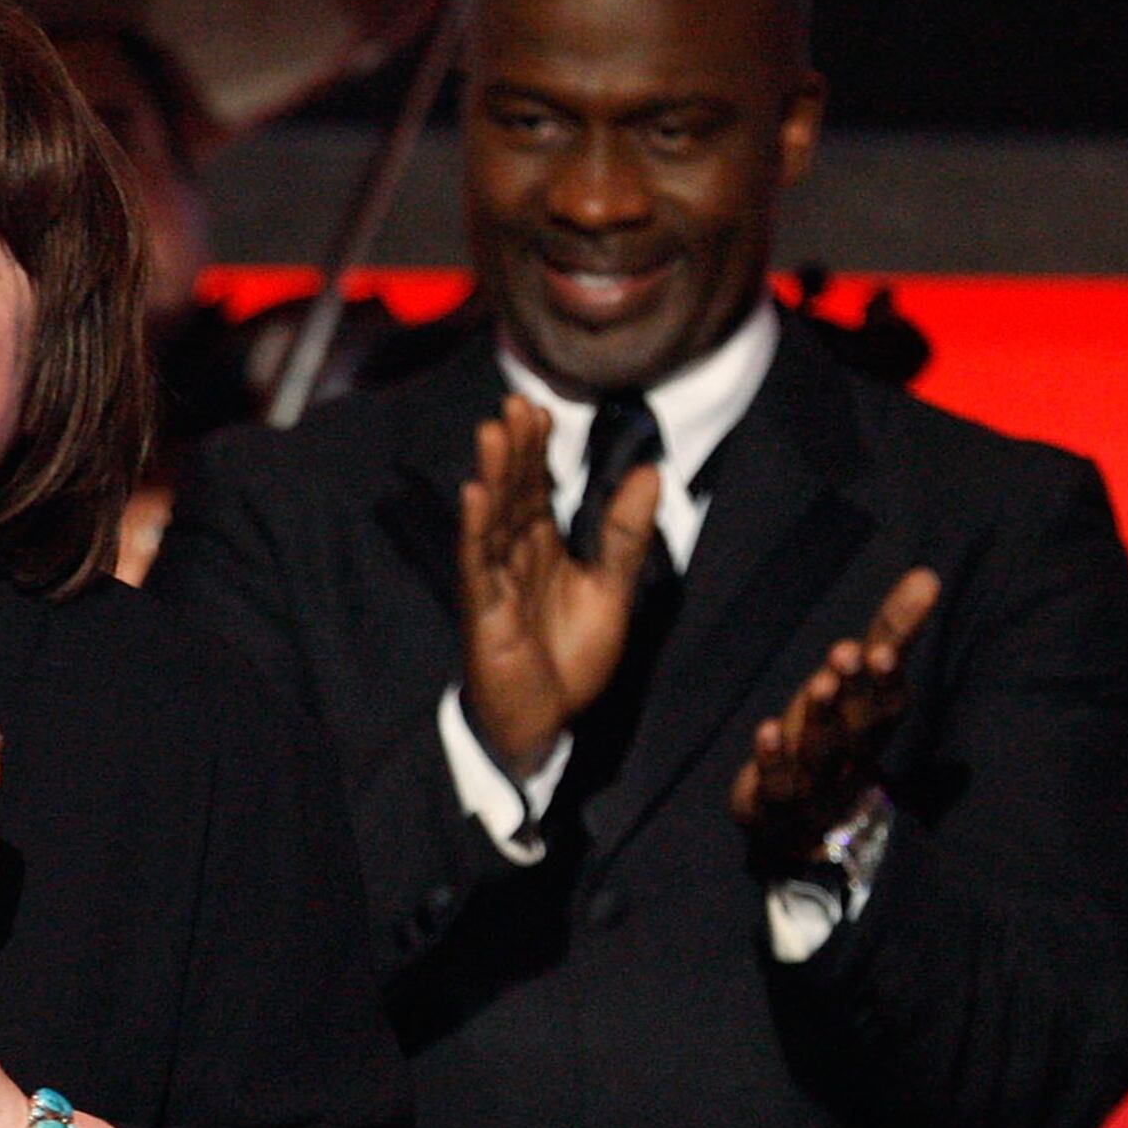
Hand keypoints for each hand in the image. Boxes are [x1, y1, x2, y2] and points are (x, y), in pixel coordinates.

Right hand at [456, 392, 662, 776]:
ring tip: (493, 432)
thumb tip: (652, 472)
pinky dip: (477, 529)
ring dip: (493, 476)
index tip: (540, 409)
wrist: (544, 724)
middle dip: (514, 450)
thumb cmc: (568, 660)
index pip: (538, 488)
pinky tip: (475, 495)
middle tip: (515, 404)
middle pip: (514, 493)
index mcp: (542, 547)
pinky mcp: (485, 611)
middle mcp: (514, 556)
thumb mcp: (611, 588)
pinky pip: (479, 564)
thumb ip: (626, 534)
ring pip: (494, 519)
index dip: (538, 450)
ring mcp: (495, 581)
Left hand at [732, 567, 938, 860]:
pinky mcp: (774, 802)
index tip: (881, 650)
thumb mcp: (860, 684)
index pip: (890, 702)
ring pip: (821, 753)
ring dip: (820, 719)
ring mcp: (814, 782)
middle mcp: (850, 756)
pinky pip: (777, 784)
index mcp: (874, 727)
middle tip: (848, 653)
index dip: (887, 679)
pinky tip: (766, 730)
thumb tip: (926, 576)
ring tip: (818, 684)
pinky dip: (773, 760)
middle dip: (856, 692)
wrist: (801, 826)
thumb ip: (891, 633)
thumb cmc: (837, 738)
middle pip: (859, 727)